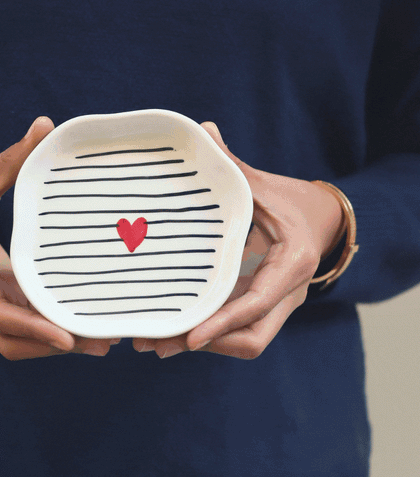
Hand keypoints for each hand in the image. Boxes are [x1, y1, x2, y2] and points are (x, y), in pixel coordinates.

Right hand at [0, 117, 118, 359]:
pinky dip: (43, 327)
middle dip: (51, 345)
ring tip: (97, 340)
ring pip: (12, 338)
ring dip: (50, 342)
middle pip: (9, 339)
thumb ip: (12, 158)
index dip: (33, 328)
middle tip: (99, 342)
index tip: (68, 337)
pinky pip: (14, 322)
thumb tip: (46, 125)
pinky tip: (75, 321)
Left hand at [133, 121, 344, 359]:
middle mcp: (289, 293)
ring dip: (201, 345)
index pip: (256, 303)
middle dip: (207, 344)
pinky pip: (235, 330)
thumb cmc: (293, 202)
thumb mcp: (265, 185)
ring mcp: (276, 305)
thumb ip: (234, 165)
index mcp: (293, 264)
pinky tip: (168, 333)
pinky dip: (205, 333)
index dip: (222, 322)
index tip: (190, 336)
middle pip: (251, 338)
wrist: (323, 221)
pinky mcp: (261, 308)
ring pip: (243, 341)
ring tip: (152, 343)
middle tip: (158, 343)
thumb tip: (203, 131)